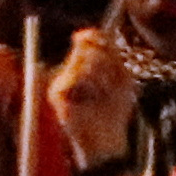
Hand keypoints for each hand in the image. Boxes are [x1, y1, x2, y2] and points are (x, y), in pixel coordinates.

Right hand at [49, 25, 140, 163]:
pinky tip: (93, 97)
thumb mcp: (119, 78)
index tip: (108, 44)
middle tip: (111, 81)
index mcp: (83, 67)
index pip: (86, 38)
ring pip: (84, 59)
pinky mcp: (57, 94)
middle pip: (86, 45)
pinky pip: (76, 74)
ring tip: (103, 92)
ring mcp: (60, 83)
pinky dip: (91, 83)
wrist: (106, 142)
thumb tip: (89, 34)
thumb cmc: (113, 112)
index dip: (98, 37)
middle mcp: (68, 72)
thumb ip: (109, 54)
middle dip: (106, 60)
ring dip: (102, 75)